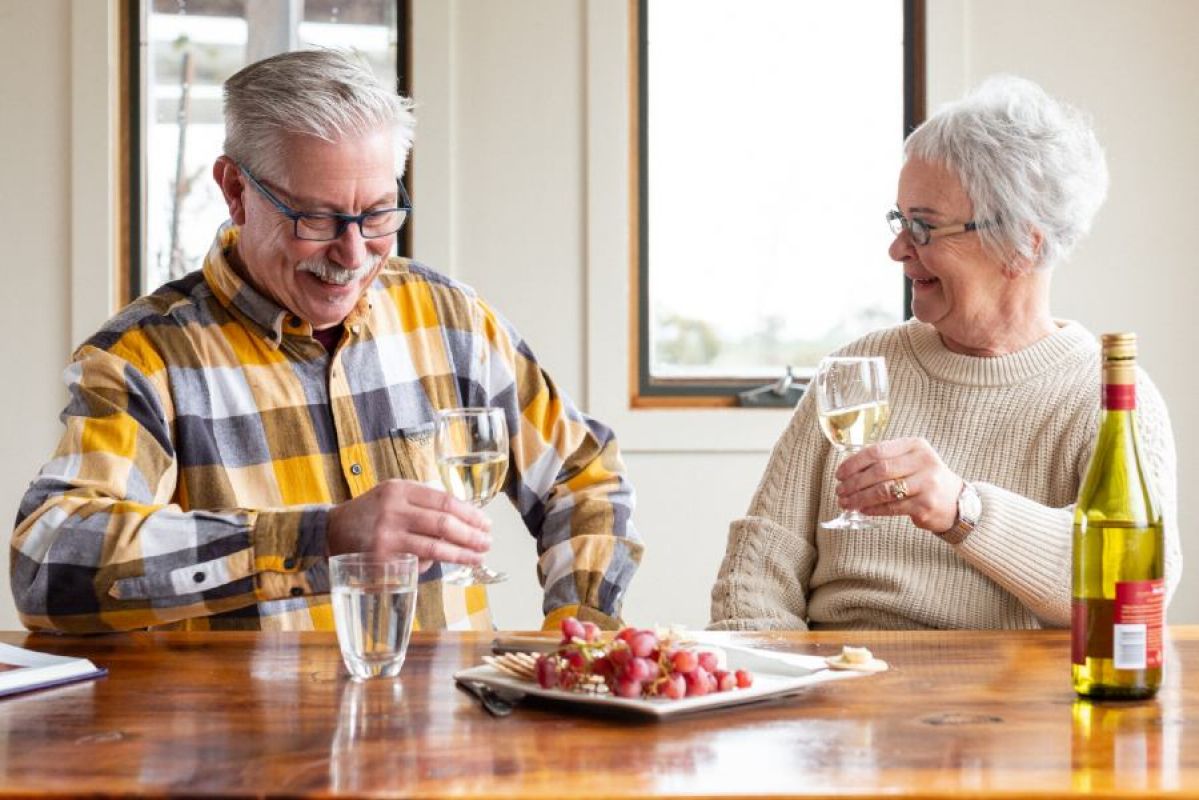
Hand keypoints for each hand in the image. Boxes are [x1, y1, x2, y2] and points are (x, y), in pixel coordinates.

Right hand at [327, 479, 491, 570]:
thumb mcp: (394, 495)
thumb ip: (424, 502)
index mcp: (401, 489)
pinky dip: (433, 564)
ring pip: (434, 546)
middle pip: (444, 523)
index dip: (470, 514)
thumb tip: (464, 519)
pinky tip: (446, 564)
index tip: (485, 523)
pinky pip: (416, 563)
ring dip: (461, 554)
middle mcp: (393, 509)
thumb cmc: (371, 513)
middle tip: (487, 542)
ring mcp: (386, 535)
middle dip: (471, 535)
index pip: (446, 501)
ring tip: (478, 557)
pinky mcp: (381, 558)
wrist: (331, 531)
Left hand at [834, 437, 962, 532]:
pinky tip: (863, 510)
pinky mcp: (925, 505)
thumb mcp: (912, 460)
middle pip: (879, 471)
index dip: (854, 463)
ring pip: (884, 490)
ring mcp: (926, 484)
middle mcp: (924, 462)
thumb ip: (887, 459)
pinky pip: (892, 507)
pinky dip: (873, 509)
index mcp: (916, 445)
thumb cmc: (925, 479)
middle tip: (840, 490)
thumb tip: (849, 470)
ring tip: (846, 502)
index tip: (840, 473)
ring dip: (860, 498)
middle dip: (854, 482)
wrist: (957, 502)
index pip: (877, 451)